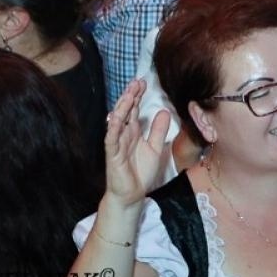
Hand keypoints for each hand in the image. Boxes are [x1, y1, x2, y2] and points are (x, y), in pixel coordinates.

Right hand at [102, 79, 172, 210]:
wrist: (132, 194)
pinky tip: (116, 117)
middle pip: (125, 112)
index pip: (134, 110)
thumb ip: (158, 130)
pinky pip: (111, 139)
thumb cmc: (140, 172)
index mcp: (133, 132)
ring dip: (122, 108)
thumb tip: (164, 111)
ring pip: (117, 122)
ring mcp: (117, 144)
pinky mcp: (112, 155)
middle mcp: (123, 135)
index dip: (137, 96)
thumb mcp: (155, 148)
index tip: (143, 83)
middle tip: (136, 82)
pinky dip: (113, 128)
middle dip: (130, 96)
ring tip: (128, 94)